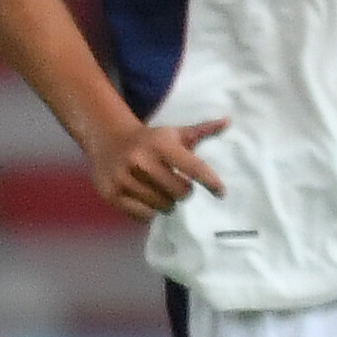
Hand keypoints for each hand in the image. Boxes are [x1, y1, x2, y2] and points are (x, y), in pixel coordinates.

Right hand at [89, 116, 225, 219]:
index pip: (193, 167)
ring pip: (163, 206)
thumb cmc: (151, 140)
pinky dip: (150, 211)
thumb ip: (201, 130)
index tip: (220, 192)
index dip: (210, 181)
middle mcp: (141, 160)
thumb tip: (228, 121)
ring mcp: (124, 178)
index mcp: (160, 144)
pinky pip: (143, 215)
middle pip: (180, 192)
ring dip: (167, 203)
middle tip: (178, 186)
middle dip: (184, 192)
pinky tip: (147, 198)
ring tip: (160, 190)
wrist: (108, 139)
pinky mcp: (112, 194)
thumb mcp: (174, 133)